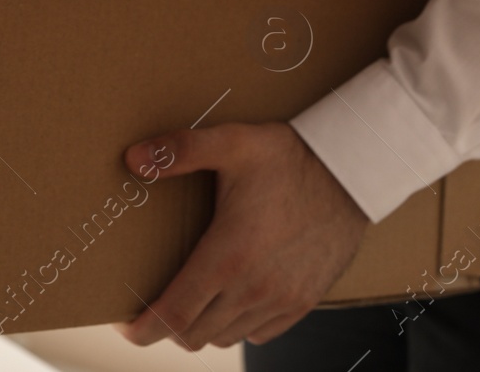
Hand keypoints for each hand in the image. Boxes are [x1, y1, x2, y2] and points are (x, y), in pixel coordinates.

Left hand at [116, 122, 369, 349]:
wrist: (353, 172)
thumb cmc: (290, 157)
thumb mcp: (233, 142)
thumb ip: (180, 150)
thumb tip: (134, 159)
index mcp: (228, 257)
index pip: (173, 316)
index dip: (142, 329)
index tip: (126, 324)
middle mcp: (254, 289)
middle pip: (193, 336)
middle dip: (165, 327)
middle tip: (152, 304)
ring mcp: (281, 301)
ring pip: (224, 337)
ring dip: (201, 326)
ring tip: (189, 299)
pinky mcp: (303, 303)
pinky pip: (258, 335)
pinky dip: (236, 326)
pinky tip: (230, 298)